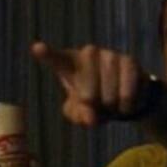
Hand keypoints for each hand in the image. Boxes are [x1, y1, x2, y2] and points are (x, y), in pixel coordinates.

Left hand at [31, 42, 148, 125]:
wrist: (123, 95)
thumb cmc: (93, 102)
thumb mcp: (79, 112)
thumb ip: (78, 115)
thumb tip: (90, 118)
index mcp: (69, 63)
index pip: (56, 59)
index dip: (47, 54)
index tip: (37, 48)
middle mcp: (89, 53)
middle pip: (87, 93)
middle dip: (93, 108)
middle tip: (96, 105)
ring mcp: (110, 55)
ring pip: (109, 95)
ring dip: (111, 107)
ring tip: (111, 103)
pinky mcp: (130, 61)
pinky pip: (127, 93)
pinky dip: (125, 107)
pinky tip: (125, 105)